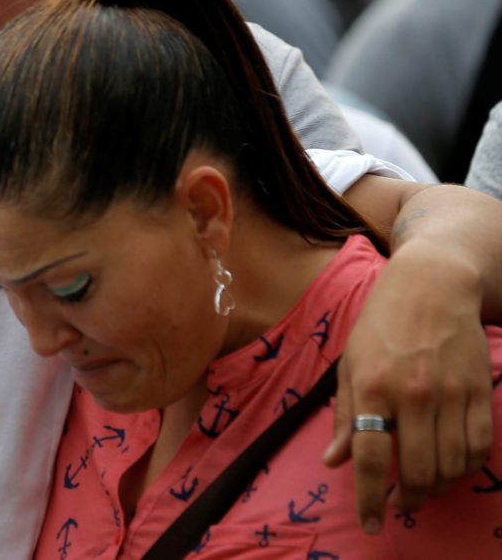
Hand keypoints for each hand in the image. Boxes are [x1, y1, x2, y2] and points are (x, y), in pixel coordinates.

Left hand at [323, 244, 492, 533]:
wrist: (430, 287)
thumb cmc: (381, 326)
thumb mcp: (350, 364)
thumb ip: (345, 416)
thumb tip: (334, 461)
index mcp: (371, 386)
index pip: (369, 456)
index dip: (368, 497)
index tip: (371, 523)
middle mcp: (411, 393)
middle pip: (417, 470)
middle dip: (408, 497)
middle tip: (399, 502)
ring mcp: (449, 393)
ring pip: (451, 465)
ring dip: (437, 486)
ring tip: (423, 485)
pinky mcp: (477, 391)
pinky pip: (478, 447)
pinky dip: (465, 467)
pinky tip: (450, 466)